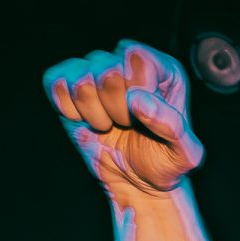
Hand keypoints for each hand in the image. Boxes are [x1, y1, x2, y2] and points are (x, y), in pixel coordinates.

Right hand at [42, 42, 203, 196]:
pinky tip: (87, 121)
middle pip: (106, 67)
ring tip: (109, 124)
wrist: (137, 183)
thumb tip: (137, 99)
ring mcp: (96, 71)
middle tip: (127, 124)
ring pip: (79, 77)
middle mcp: (128, 62)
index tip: (145, 117)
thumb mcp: (184, 154)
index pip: (137, 57)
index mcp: (162, 69)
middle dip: (116, 107)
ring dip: (94, 112)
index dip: (136, 90)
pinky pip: (55, 82)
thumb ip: (172, 126)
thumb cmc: (164, 163)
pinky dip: (68, 110)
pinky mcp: (68, 84)